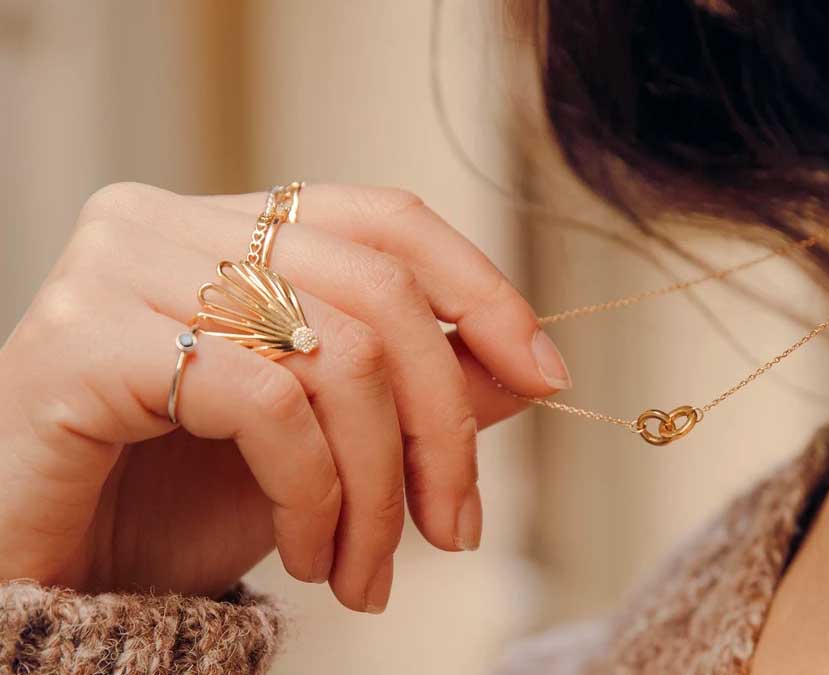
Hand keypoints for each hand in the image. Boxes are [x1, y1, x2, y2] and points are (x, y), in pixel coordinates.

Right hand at [0, 182, 569, 612]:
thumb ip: (416, 388)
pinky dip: (312, 493)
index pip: (387, 221)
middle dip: (440, 427)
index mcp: (231, 224)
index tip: (544, 372)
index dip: (481, 290)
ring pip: (333, 353)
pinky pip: (264, 403)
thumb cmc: (178, 502)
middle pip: (378, 295)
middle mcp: (169, 223)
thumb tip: (523, 367)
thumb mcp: (326, 439)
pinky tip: (304, 554)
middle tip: (454, 528)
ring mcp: (118, 272)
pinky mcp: (81, 342)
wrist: (55, 578)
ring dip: (375, 486)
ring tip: (366, 570)